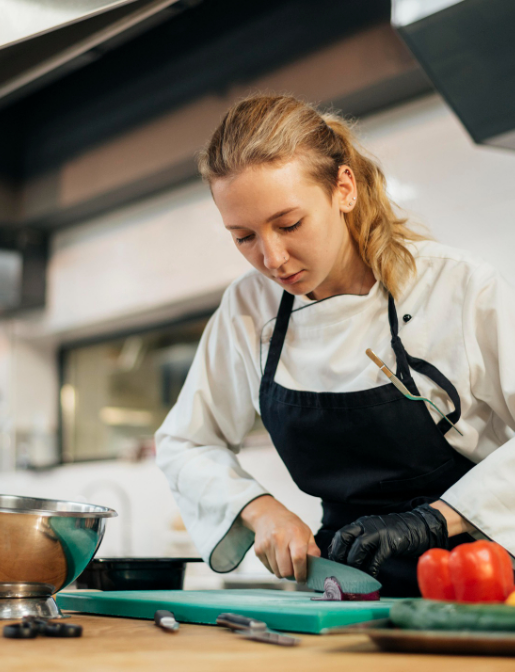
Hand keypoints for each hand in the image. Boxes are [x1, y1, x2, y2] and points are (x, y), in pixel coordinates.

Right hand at [240, 495, 319, 581]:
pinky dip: (274, 567)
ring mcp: (267, 544)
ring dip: (283, 571)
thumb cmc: (290, 526)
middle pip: (286, 570)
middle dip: (292, 575)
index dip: (301, 573)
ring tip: (286, 560)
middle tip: (295, 570)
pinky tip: (277, 556)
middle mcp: (279, 538)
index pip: (298, 559)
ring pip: (277, 572)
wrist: (268, 515)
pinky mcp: (258, 550)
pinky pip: (269, 568)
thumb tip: (316, 566)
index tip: (303, 578)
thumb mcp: (306, 532)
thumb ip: (313, 549)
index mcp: (295, 533)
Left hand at [328, 503, 448, 576]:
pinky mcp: (391, 543)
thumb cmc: (393, 534)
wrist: (418, 527)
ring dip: (354, 563)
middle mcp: (366, 525)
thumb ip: (361, 542)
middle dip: (338, 555)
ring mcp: (379, 533)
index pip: (340, 535)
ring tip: (354, 576)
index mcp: (361, 524)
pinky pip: (376, 558)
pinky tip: (370, 577)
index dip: (334, 550)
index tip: (333, 565)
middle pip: (344, 537)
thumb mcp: (373, 533)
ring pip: (358, 547)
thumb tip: (346, 562)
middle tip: (340, 570)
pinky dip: (370, 569)